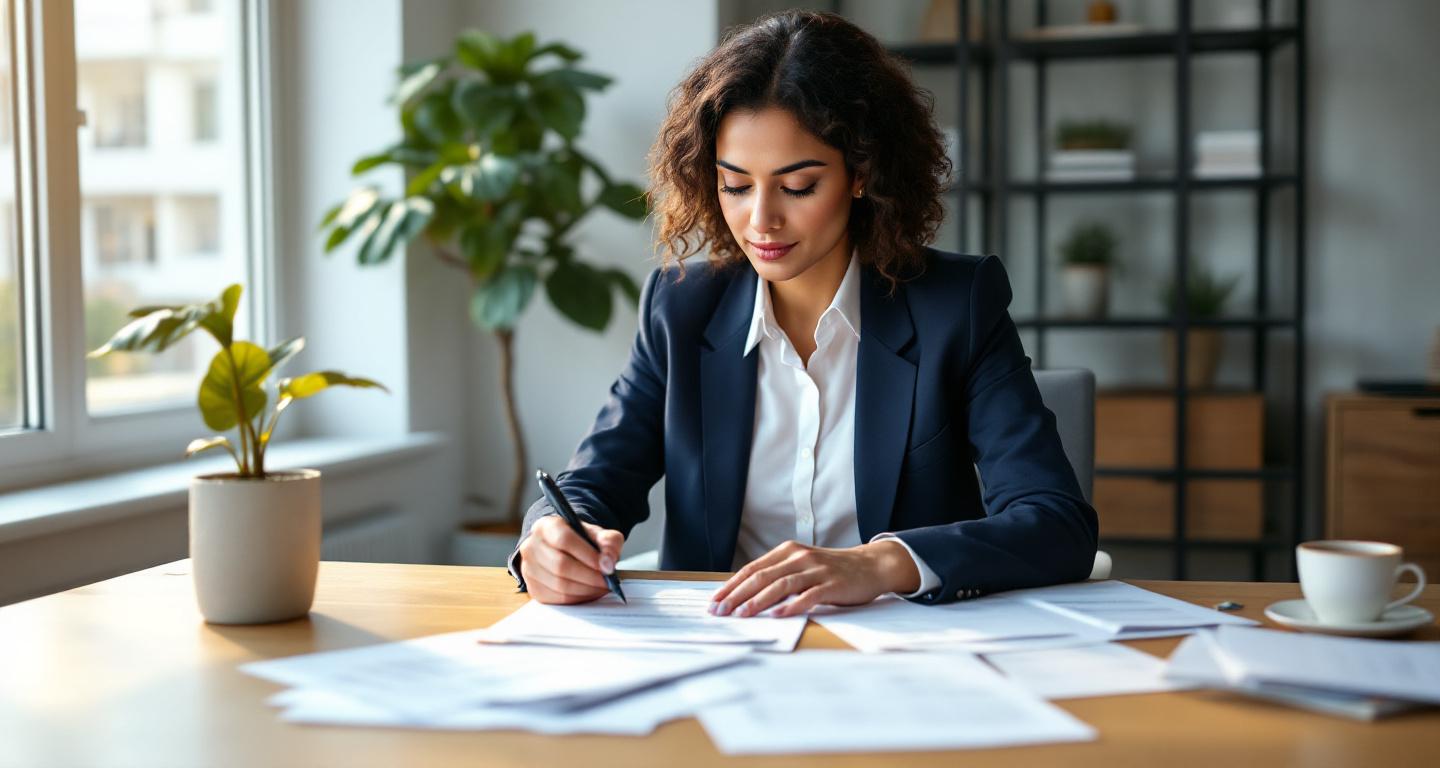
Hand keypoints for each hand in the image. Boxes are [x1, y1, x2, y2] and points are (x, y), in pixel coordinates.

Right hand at [517, 515, 623, 604]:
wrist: (563, 550)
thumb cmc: (580, 541)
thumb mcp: (598, 534)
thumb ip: (609, 542)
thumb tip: (608, 562)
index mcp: (546, 526)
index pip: (564, 539)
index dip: (587, 555)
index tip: (606, 566)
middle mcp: (531, 546)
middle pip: (561, 565)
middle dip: (589, 577)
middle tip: (607, 581)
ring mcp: (529, 569)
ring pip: (559, 585)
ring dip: (586, 590)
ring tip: (602, 587)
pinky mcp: (533, 588)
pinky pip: (557, 599)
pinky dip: (578, 598)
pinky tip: (589, 592)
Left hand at [708, 540, 920, 618]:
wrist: (870, 565)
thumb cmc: (831, 570)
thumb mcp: (802, 565)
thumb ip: (778, 575)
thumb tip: (745, 595)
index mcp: (787, 551)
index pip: (752, 569)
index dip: (731, 585)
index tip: (714, 601)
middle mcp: (799, 557)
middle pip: (761, 577)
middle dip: (737, 595)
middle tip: (720, 611)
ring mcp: (816, 570)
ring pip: (780, 585)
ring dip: (758, 601)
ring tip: (741, 614)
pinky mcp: (831, 584)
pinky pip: (808, 596)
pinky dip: (791, 606)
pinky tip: (778, 615)